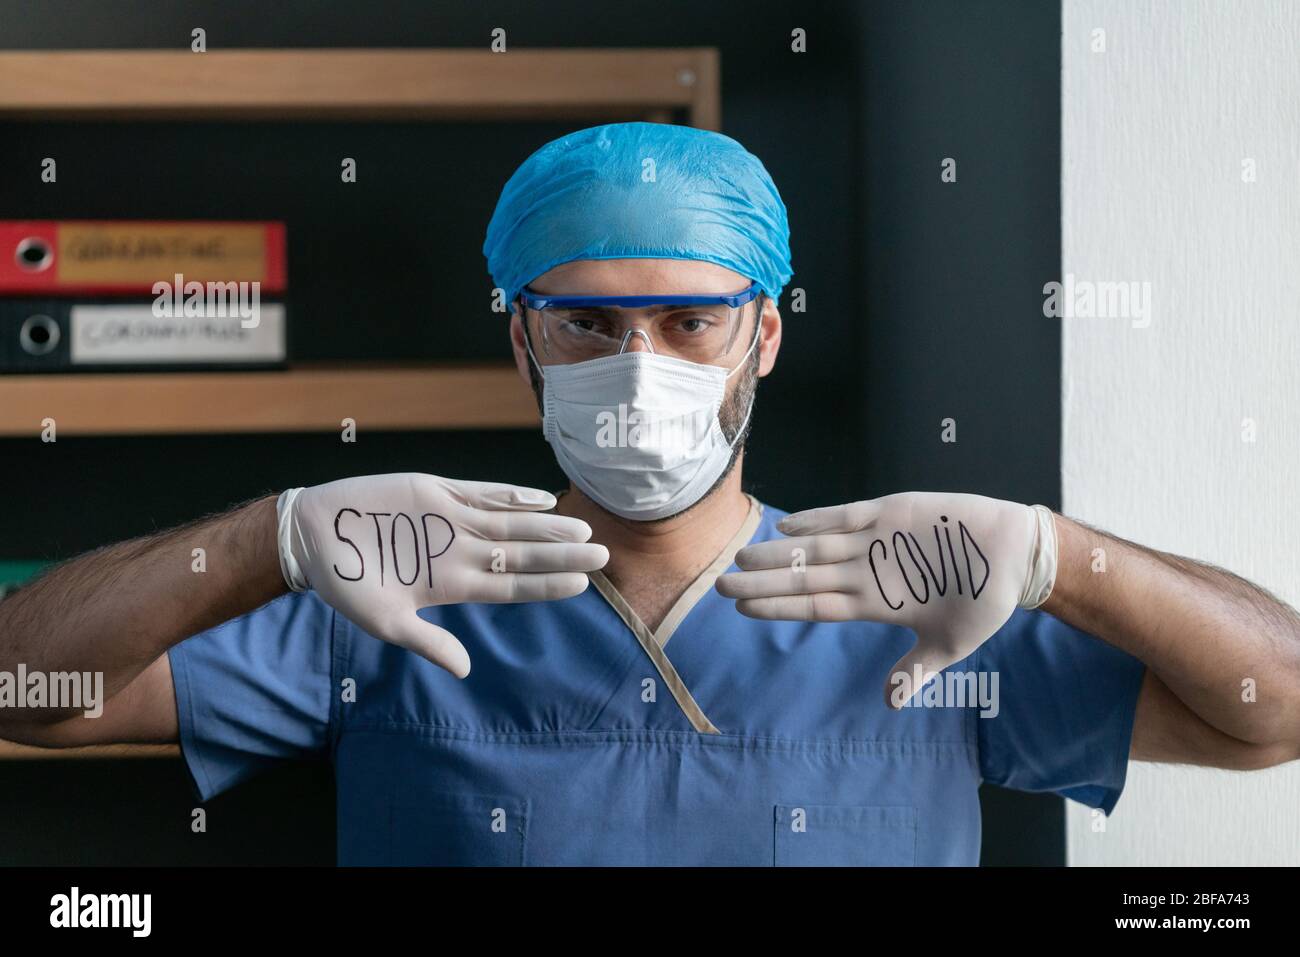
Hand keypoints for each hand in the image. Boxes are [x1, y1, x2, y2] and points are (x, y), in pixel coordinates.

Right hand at [277, 473, 607, 677]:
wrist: (315, 536)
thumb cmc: (347, 585)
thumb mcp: (386, 621)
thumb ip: (429, 642)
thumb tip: (466, 671)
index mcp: (453, 585)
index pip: (512, 587)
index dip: (546, 586)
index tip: (582, 586)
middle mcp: (461, 552)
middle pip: (522, 554)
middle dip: (561, 555)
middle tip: (603, 554)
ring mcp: (452, 521)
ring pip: (511, 524)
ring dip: (546, 527)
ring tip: (582, 529)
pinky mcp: (437, 492)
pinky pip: (482, 493)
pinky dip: (512, 495)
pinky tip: (541, 501)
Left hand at [715, 492, 1055, 706]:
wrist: (1016, 555)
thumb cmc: (984, 600)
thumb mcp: (951, 644)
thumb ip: (917, 669)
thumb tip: (892, 704)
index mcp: (877, 603)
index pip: (816, 607)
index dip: (779, 608)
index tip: (742, 610)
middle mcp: (867, 571)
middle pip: (805, 578)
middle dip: (763, 581)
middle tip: (720, 583)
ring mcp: (877, 541)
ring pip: (816, 547)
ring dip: (779, 553)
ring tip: (742, 556)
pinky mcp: (893, 512)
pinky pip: (847, 516)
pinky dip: (817, 519)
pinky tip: (786, 527)